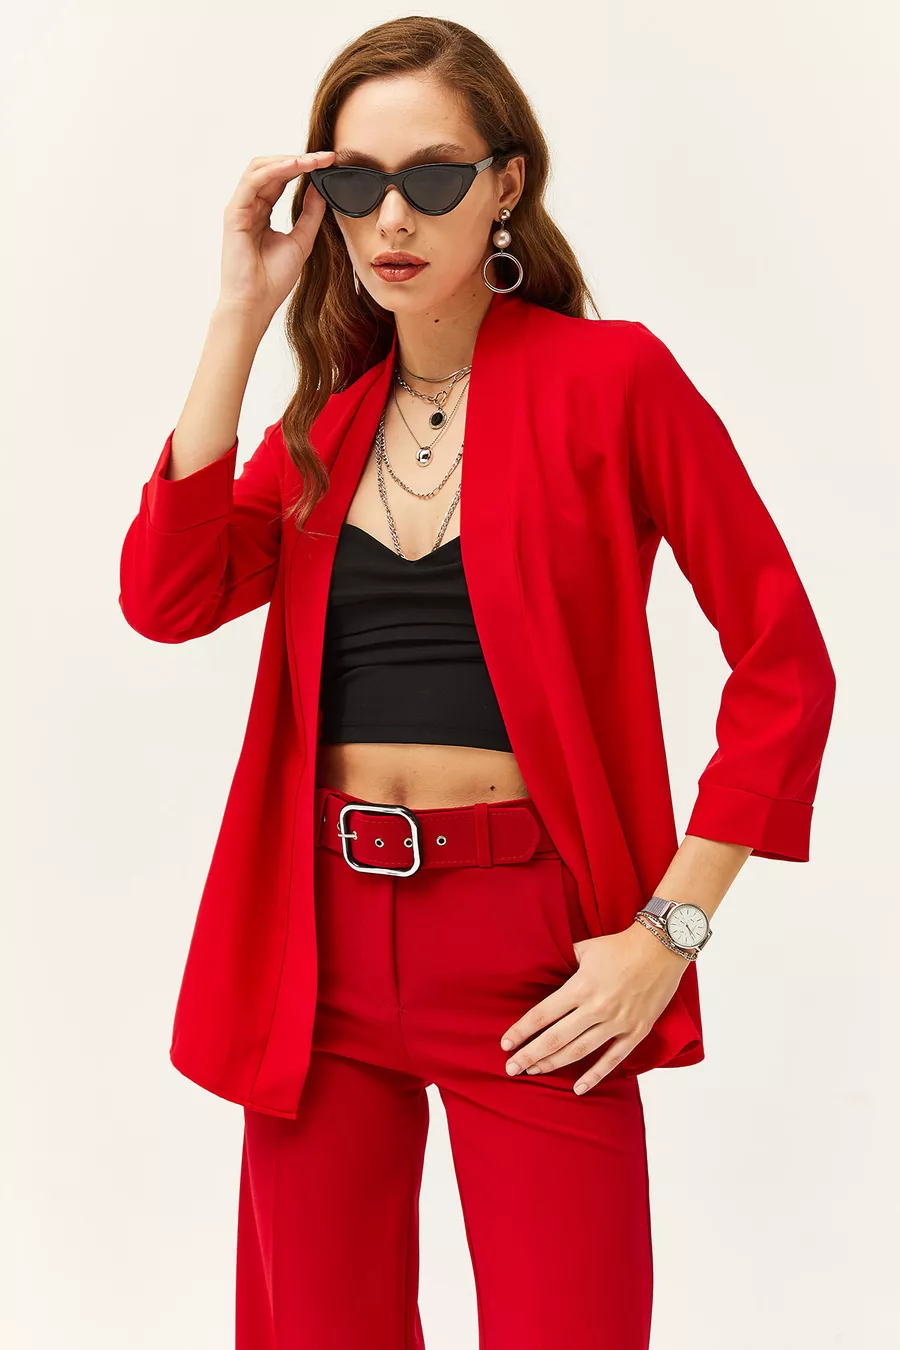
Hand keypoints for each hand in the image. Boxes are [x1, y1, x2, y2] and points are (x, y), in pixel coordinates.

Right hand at [218, 150, 335, 318]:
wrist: (255, 303)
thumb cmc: (273, 279)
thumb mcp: (302, 241)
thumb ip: (310, 214)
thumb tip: (320, 189)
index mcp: (262, 212)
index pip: (281, 179)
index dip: (304, 168)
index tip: (329, 163)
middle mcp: (249, 206)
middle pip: (271, 168)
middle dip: (299, 159)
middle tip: (325, 157)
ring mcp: (240, 208)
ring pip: (260, 169)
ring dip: (288, 160)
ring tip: (313, 159)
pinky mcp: (234, 214)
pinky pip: (253, 182)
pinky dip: (275, 171)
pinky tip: (295, 167)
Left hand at [498, 920, 689, 1093]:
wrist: (662, 947)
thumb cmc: (620, 946)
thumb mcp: (585, 949)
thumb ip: (563, 962)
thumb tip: (542, 969)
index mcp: (580, 987)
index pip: (543, 1015)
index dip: (522, 1031)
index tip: (505, 1044)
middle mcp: (596, 1008)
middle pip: (555, 1038)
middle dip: (530, 1055)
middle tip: (511, 1069)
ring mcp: (617, 1022)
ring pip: (579, 1051)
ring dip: (554, 1064)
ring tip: (534, 1072)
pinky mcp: (636, 1031)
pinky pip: (613, 1059)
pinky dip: (595, 1075)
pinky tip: (578, 1088)